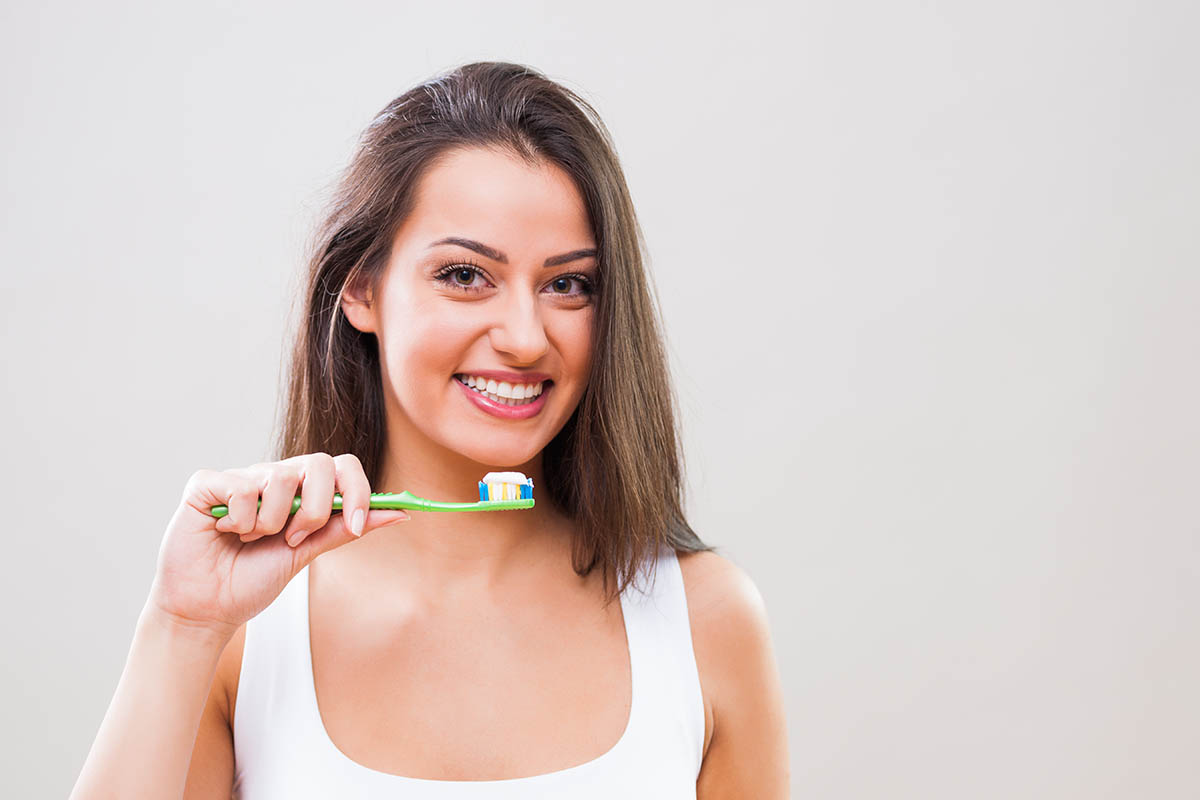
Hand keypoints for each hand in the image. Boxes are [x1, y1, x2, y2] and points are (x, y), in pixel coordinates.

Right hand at [145, 452, 409, 638]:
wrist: (207, 608)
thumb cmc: (252, 580)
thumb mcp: (305, 554)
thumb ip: (344, 529)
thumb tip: (399, 513)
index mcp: (302, 492)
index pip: (343, 466)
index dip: (358, 492)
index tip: (359, 527)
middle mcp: (275, 477)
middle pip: (319, 464)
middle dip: (317, 510)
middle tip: (293, 540)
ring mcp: (242, 477)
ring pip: (281, 478)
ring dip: (272, 522)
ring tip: (251, 539)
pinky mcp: (207, 483)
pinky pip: (242, 486)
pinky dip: (239, 519)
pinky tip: (225, 532)